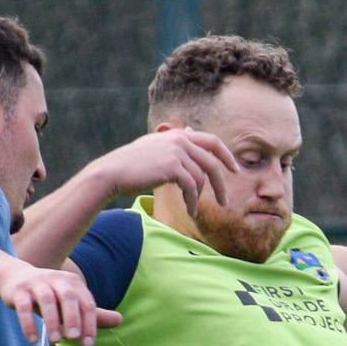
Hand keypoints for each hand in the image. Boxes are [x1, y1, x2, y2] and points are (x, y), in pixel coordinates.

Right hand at [0, 258, 118, 345]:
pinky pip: (24, 307)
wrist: (15, 278)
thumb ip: (93, 314)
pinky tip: (34, 340)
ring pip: (47, 300)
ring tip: (56, 341)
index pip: (87, 303)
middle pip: (69, 297)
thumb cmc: (51, 296)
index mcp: (73, 283)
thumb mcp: (72, 303)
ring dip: (52, 320)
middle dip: (73, 318)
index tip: (87, 344)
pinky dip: (29, 323)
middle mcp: (57, 279)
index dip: (90, 324)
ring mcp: (36, 283)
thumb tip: (120, 320)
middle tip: (74, 339)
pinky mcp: (19, 291)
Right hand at [94, 129, 240, 210]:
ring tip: (193, 209)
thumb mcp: (154, 148)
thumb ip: (174, 144)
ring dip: (199, 198)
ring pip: (201, 178)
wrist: (112, 172)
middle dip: (221, 183)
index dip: (226, 155)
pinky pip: (192, 187)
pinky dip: (192, 202)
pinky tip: (190, 212)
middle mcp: (179, 139)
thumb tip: (191, 133)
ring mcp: (176, 151)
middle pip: (212, 162)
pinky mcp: (172, 166)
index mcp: (177, 134)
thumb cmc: (131, 165)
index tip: (234, 169)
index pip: (211, 140)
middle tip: (225, 201)